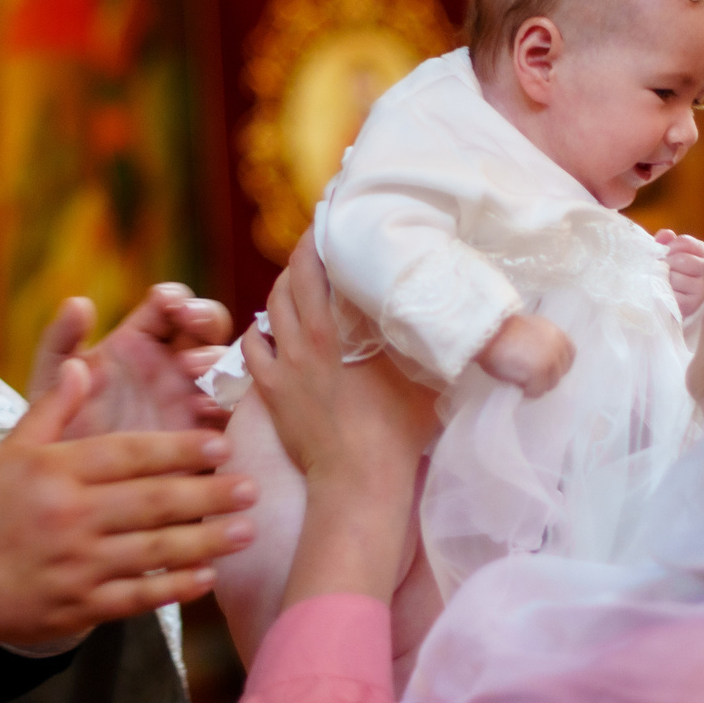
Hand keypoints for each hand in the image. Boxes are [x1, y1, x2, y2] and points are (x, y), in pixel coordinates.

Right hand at [0, 359, 257, 644]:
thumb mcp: (8, 452)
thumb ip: (53, 409)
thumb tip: (86, 363)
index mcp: (56, 472)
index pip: (131, 455)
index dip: (181, 448)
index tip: (220, 444)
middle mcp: (71, 517)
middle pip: (154, 501)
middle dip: (209, 493)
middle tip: (251, 487)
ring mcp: (76, 565)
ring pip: (155, 550)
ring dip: (206, 541)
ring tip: (246, 531)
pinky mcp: (78, 607)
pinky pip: (137, 597)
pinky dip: (174, 588)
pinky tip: (207, 578)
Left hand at [30, 285, 233, 439]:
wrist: (69, 490)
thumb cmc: (59, 425)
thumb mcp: (52, 382)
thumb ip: (60, 340)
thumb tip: (77, 302)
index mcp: (143, 341)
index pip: (173, 306)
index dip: (175, 298)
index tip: (164, 302)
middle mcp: (174, 366)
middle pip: (210, 329)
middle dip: (205, 319)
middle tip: (188, 322)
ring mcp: (194, 400)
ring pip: (225, 368)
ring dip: (217, 362)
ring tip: (192, 370)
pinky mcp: (204, 438)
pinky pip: (229, 418)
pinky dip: (224, 408)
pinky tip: (202, 410)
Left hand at [247, 237, 439, 493]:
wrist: (357, 483)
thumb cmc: (396, 434)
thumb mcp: (421, 378)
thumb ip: (423, 343)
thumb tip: (448, 318)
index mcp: (333, 334)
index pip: (315, 269)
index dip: (316, 240)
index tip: (327, 219)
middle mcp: (300, 344)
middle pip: (288, 283)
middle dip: (300, 259)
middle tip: (317, 245)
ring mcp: (281, 370)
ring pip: (269, 311)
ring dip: (282, 290)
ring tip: (300, 280)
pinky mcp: (271, 394)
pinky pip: (254, 349)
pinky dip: (263, 330)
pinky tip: (274, 328)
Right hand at [473, 313, 573, 395]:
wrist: (486, 331)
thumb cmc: (499, 332)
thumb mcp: (528, 331)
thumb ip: (541, 344)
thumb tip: (542, 364)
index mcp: (555, 333)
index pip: (569, 355)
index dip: (557, 367)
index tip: (545, 372)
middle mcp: (557, 345)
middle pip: (560, 373)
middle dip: (546, 378)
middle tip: (528, 379)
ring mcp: (549, 360)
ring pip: (550, 384)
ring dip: (536, 386)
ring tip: (520, 382)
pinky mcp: (538, 372)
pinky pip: (537, 392)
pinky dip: (527, 393)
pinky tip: (517, 387)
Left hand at [657, 229, 703, 315]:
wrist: (666, 314)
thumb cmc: (669, 282)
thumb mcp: (669, 259)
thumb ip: (665, 244)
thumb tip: (667, 234)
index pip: (684, 242)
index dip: (668, 247)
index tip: (664, 255)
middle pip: (679, 259)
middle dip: (664, 266)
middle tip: (661, 275)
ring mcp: (703, 290)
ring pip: (674, 276)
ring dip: (662, 281)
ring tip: (663, 287)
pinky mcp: (692, 305)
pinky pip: (671, 293)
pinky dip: (662, 294)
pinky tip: (665, 298)